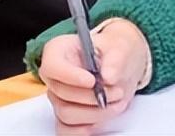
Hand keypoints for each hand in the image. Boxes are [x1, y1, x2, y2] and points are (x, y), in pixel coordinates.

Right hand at [40, 19, 150, 134]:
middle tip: (118, 92)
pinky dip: (82, 130)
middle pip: (62, 94)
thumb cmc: (115, 51)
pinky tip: (99, 121)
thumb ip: (115, 59)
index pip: (52, 66)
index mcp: (59, 51)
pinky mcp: (66, 113)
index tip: (93, 81)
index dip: (70, 76)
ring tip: (118, 104)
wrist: (121, 66)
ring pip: (66, 113)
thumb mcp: (120, 47)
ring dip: (94, 113)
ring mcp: (58, 97)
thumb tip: (108, 76)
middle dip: (92, 97)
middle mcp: (55, 76)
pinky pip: (65, 129)